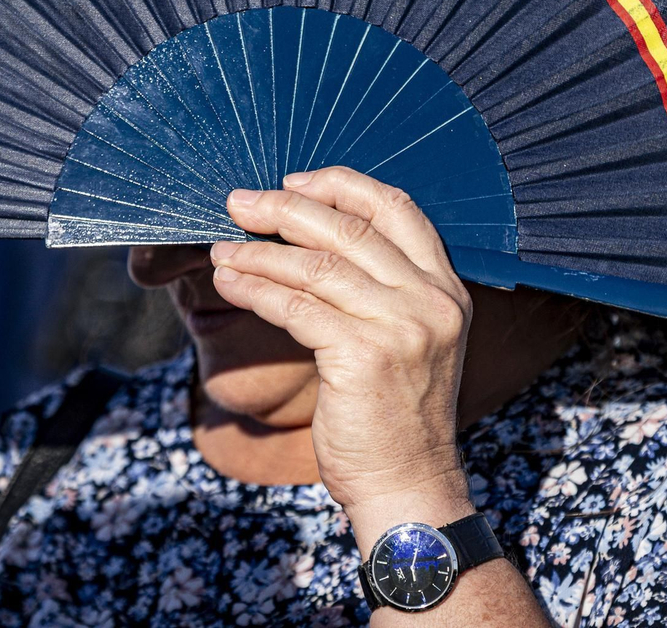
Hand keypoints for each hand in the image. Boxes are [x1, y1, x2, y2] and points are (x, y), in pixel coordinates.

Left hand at [209, 167, 474, 527]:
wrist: (408, 485)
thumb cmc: (394, 414)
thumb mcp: (407, 337)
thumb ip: (379, 287)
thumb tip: (306, 235)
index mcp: (446, 287)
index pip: (397, 208)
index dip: (341, 186)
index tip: (293, 181)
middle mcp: (431, 300)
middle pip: (349, 228)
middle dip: (285, 208)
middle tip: (239, 203)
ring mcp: (401, 327)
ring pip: (316, 265)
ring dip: (258, 252)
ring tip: (221, 250)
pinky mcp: (364, 356)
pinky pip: (296, 307)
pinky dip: (256, 289)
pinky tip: (230, 282)